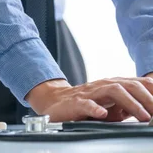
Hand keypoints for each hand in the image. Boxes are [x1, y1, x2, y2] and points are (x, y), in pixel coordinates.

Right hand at [26, 78, 152, 121]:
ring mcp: (90, 93)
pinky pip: (86, 103)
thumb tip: (151, 111)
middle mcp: (104, 86)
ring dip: (131, 103)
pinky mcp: (76, 102)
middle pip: (130, 85)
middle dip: (148, 99)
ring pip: (113, 91)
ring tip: (143, 116)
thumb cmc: (88, 105)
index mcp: (115, 85)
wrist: (56, 103)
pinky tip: (102, 114)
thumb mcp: (114, 106)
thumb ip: (132, 106)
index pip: (139, 83)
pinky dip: (95, 108)